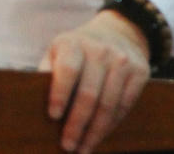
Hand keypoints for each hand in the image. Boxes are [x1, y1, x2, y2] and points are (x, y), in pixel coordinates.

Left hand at [38, 10, 151, 153]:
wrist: (118, 32)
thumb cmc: (79, 48)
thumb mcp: (59, 49)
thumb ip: (48, 70)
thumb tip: (34, 100)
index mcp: (74, 43)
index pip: (67, 70)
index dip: (60, 94)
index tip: (52, 116)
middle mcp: (99, 50)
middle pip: (89, 94)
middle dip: (77, 124)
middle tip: (67, 145)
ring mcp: (122, 61)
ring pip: (109, 104)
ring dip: (95, 132)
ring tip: (83, 148)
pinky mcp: (140, 72)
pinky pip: (125, 106)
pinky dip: (111, 125)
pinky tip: (100, 136)